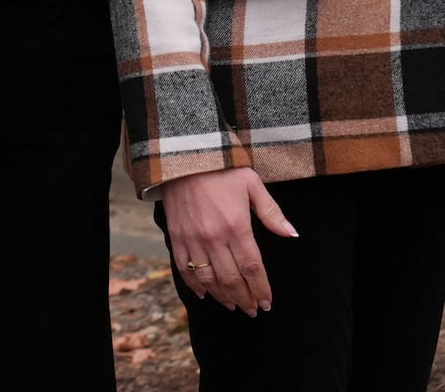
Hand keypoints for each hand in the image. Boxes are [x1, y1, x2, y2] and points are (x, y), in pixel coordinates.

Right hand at [162, 167, 297, 316]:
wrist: (182, 158)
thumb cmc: (221, 169)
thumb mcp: (252, 184)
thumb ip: (271, 212)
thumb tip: (292, 234)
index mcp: (236, 226)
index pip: (252, 268)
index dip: (261, 289)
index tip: (267, 303)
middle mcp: (214, 237)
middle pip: (231, 279)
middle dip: (245, 299)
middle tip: (253, 310)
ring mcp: (193, 238)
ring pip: (208, 278)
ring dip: (222, 297)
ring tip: (233, 306)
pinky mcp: (176, 236)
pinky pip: (184, 268)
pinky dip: (194, 284)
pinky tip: (204, 294)